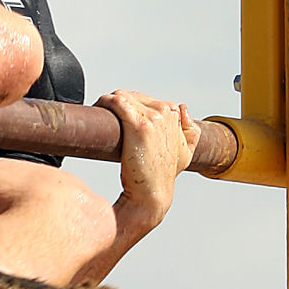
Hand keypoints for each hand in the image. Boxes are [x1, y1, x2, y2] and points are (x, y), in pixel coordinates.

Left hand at [97, 89, 200, 229]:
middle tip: (104, 117)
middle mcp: (165, 112)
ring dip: (107, 102)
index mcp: (174, 114)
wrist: (152, 193)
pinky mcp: (138, 126)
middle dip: (116, 103)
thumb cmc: (163, 175)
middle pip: (132, 95)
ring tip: (98, 115)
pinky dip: (104, 102)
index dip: (128, 105)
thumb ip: (190, 132)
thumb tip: (183, 108)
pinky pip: (117, 102)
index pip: (144, 98)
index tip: (117, 116)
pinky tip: (98, 110)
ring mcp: (152, 118)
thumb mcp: (185, 154)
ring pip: (122, 96)